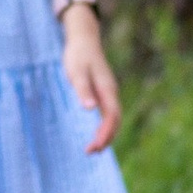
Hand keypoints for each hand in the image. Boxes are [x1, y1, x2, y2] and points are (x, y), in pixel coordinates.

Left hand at [59, 6, 120, 154]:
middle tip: (92, 152)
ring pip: (112, 118)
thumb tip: (90, 109)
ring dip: (106, 134)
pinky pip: (107, 113)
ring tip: (94, 148)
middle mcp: (111, 93)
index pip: (111, 117)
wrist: (83, 40)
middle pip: (115, 121)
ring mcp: (108, 93)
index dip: (105, 134)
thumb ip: (83, 90)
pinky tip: (94, 133)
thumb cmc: (78, 55)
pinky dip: (103, 126)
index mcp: (107, 90)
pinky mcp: (102, 92)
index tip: (94, 147)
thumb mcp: (77, 72)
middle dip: (106, 138)